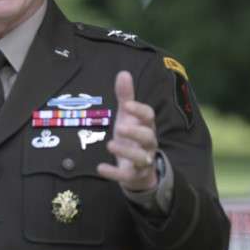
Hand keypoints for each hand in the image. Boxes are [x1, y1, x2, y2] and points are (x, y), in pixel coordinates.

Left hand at [96, 70, 157, 192]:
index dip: (139, 110)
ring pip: (141, 158)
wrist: (141, 169)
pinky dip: (114, 173)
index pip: (149, 116)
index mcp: (146, 126)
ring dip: (126, 151)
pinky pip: (126, 176)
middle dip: (136, 133)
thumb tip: (123, 73)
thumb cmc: (132, 136)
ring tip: (109, 145)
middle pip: (149, 137)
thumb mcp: (128, 116)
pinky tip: (100, 168)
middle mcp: (148, 143)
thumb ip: (125, 97)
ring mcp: (142, 161)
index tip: (127, 105)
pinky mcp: (134, 176)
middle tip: (120, 128)